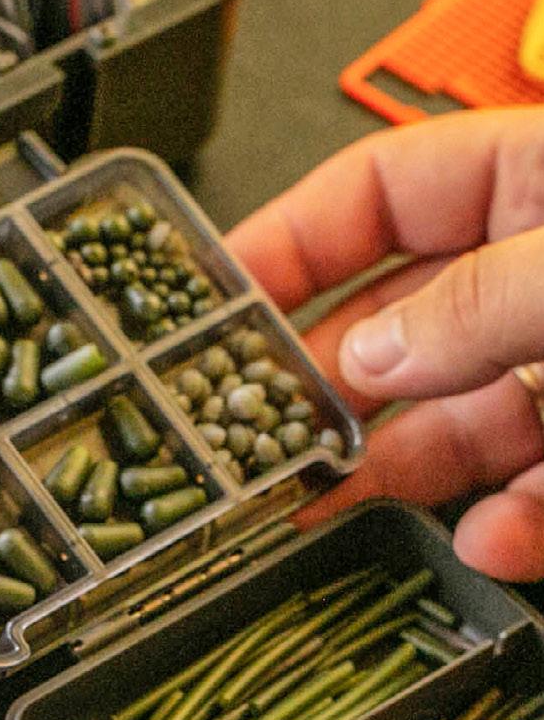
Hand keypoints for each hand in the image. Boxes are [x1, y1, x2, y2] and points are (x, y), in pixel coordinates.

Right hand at [227, 106, 543, 581]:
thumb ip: (478, 304)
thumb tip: (371, 357)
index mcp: (539, 181)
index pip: (378, 194)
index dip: (286, 244)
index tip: (209, 305)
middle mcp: (541, 275)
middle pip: (399, 326)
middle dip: (322, 388)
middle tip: (248, 437)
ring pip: (456, 423)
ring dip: (391, 475)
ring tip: (325, 511)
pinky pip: (538, 491)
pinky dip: (509, 526)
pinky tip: (486, 538)